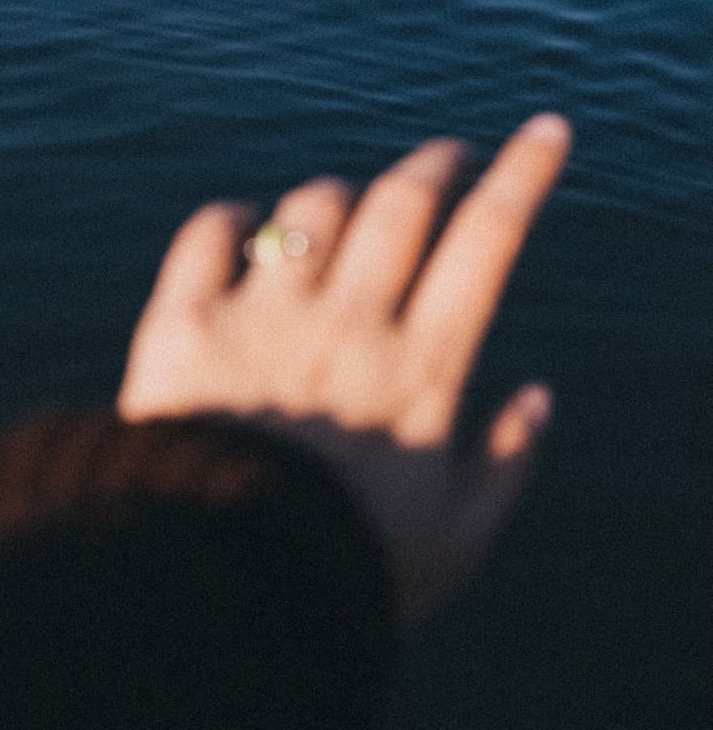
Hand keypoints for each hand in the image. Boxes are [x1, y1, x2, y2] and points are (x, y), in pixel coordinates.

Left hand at [117, 114, 570, 621]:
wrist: (217, 597)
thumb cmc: (349, 573)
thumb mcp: (456, 539)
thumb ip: (509, 465)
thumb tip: (539, 396)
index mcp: (420, 368)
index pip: (488, 240)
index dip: (524, 174)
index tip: (547, 131)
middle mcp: (346, 325)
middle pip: (403, 201)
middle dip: (436, 163)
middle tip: (446, 159)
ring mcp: (261, 317)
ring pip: (313, 208)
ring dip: (338, 200)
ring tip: (339, 221)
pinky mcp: (181, 326)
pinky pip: (211, 232)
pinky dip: (232, 218)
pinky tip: (242, 231)